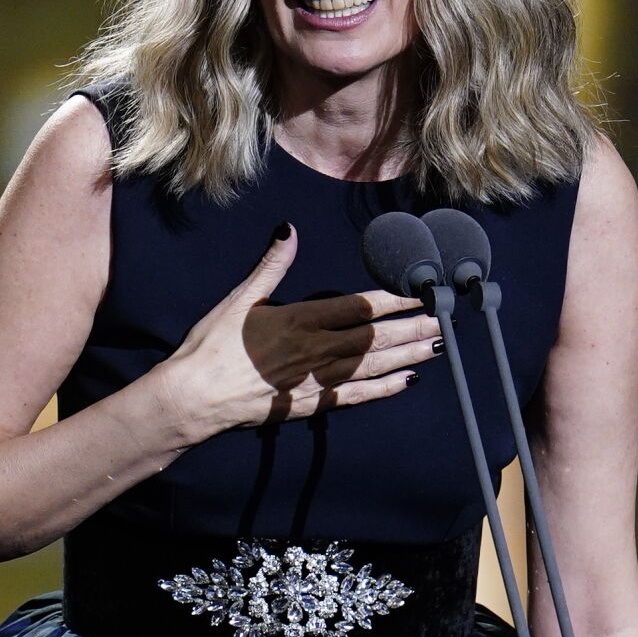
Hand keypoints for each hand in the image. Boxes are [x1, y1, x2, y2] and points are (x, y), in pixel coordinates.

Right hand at [160, 220, 444, 436]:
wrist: (192, 398)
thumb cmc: (211, 347)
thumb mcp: (239, 299)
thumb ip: (270, 267)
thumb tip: (289, 231)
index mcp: (300, 320)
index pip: (358, 307)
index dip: (393, 299)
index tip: (420, 291)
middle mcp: (315, 351)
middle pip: (374, 337)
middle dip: (411, 327)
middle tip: (444, 320)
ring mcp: (315, 381)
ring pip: (371, 366)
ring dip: (406, 355)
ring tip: (436, 346)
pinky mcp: (309, 405)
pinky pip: (355, 398)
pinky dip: (382, 389)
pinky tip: (406, 382)